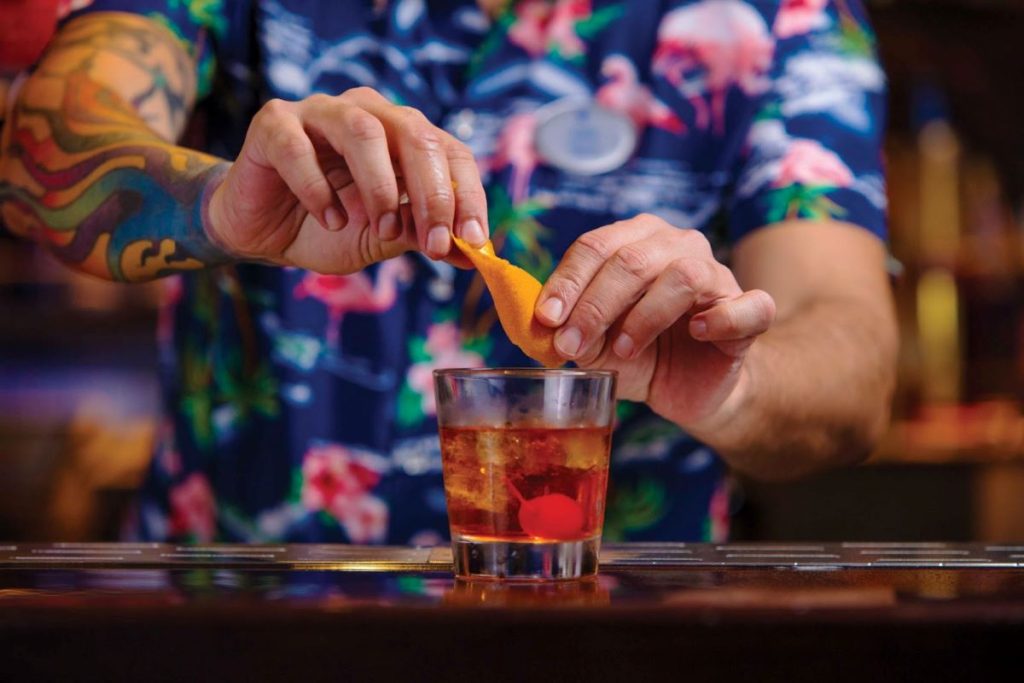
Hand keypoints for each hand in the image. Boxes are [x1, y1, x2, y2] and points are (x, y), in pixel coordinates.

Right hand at [206, 87, 487, 273]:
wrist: (264, 232)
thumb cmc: (331, 227)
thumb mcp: (384, 239)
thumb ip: (423, 236)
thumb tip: (474, 254)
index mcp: (403, 135)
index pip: (451, 151)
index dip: (467, 195)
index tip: (473, 241)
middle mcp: (368, 113)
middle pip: (415, 133)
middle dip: (432, 193)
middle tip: (434, 242)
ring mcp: (320, 112)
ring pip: (364, 131)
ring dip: (381, 187)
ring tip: (382, 230)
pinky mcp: (274, 124)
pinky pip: (299, 148)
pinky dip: (319, 190)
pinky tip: (330, 220)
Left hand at [534, 214, 775, 427]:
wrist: (689, 389)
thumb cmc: (639, 356)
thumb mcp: (595, 344)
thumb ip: (569, 330)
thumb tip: (541, 327)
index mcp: (634, 242)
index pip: (595, 246)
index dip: (567, 282)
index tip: (545, 319)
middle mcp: (677, 247)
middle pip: (632, 259)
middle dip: (595, 305)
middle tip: (571, 345)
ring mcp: (717, 275)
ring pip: (684, 276)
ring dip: (645, 316)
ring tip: (625, 350)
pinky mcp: (750, 311)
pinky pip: (747, 305)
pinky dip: (721, 318)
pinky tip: (698, 333)